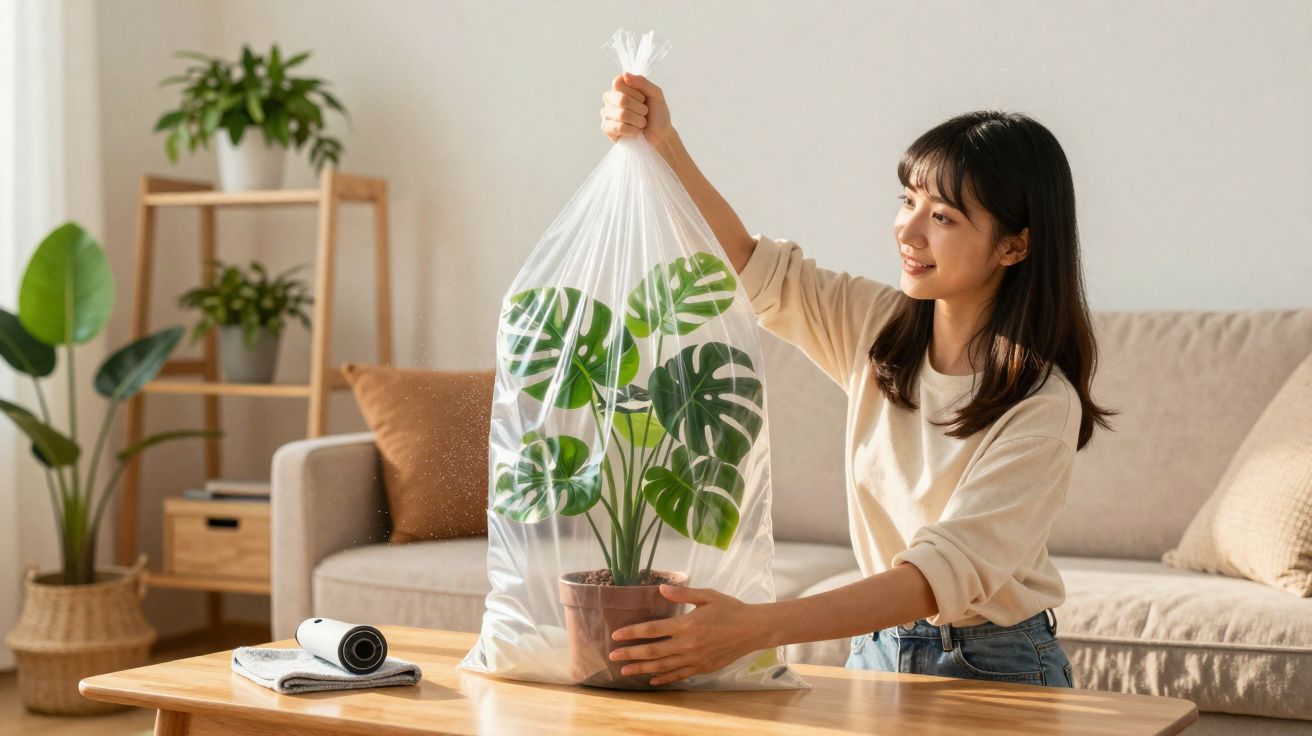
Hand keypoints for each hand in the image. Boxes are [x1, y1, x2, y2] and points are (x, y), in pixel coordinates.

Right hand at [600, 72, 673, 148]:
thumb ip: (642, 82)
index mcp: (620, 88)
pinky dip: (633, 130)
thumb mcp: (656, 94)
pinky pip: (619, 127)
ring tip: (641, 123)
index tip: (643, 99)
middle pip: (622, 100)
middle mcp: (610, 99)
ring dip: (639, 120)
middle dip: (640, 109)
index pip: (618, 83)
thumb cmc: (657, 114)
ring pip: (622, 115)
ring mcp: (607, 113)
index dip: (634, 92)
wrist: (660, 135)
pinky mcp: (607, 129)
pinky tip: (635, 131)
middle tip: (644, 113)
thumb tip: (625, 74)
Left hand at [609, 584, 769, 685]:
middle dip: (630, 654)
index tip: (616, 635)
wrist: (752, 629)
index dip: (632, 633)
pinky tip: (652, 680)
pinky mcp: (702, 668)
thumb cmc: (729, 609)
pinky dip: (664, 679)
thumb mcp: (706, 596)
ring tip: (625, 671)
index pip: (652, 630)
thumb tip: (660, 588)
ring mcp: (694, 659)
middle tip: (612, 656)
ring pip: (663, 666)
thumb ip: (682, 593)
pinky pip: (679, 675)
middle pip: (653, 651)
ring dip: (642, 669)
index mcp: (686, 625)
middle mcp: (687, 644)